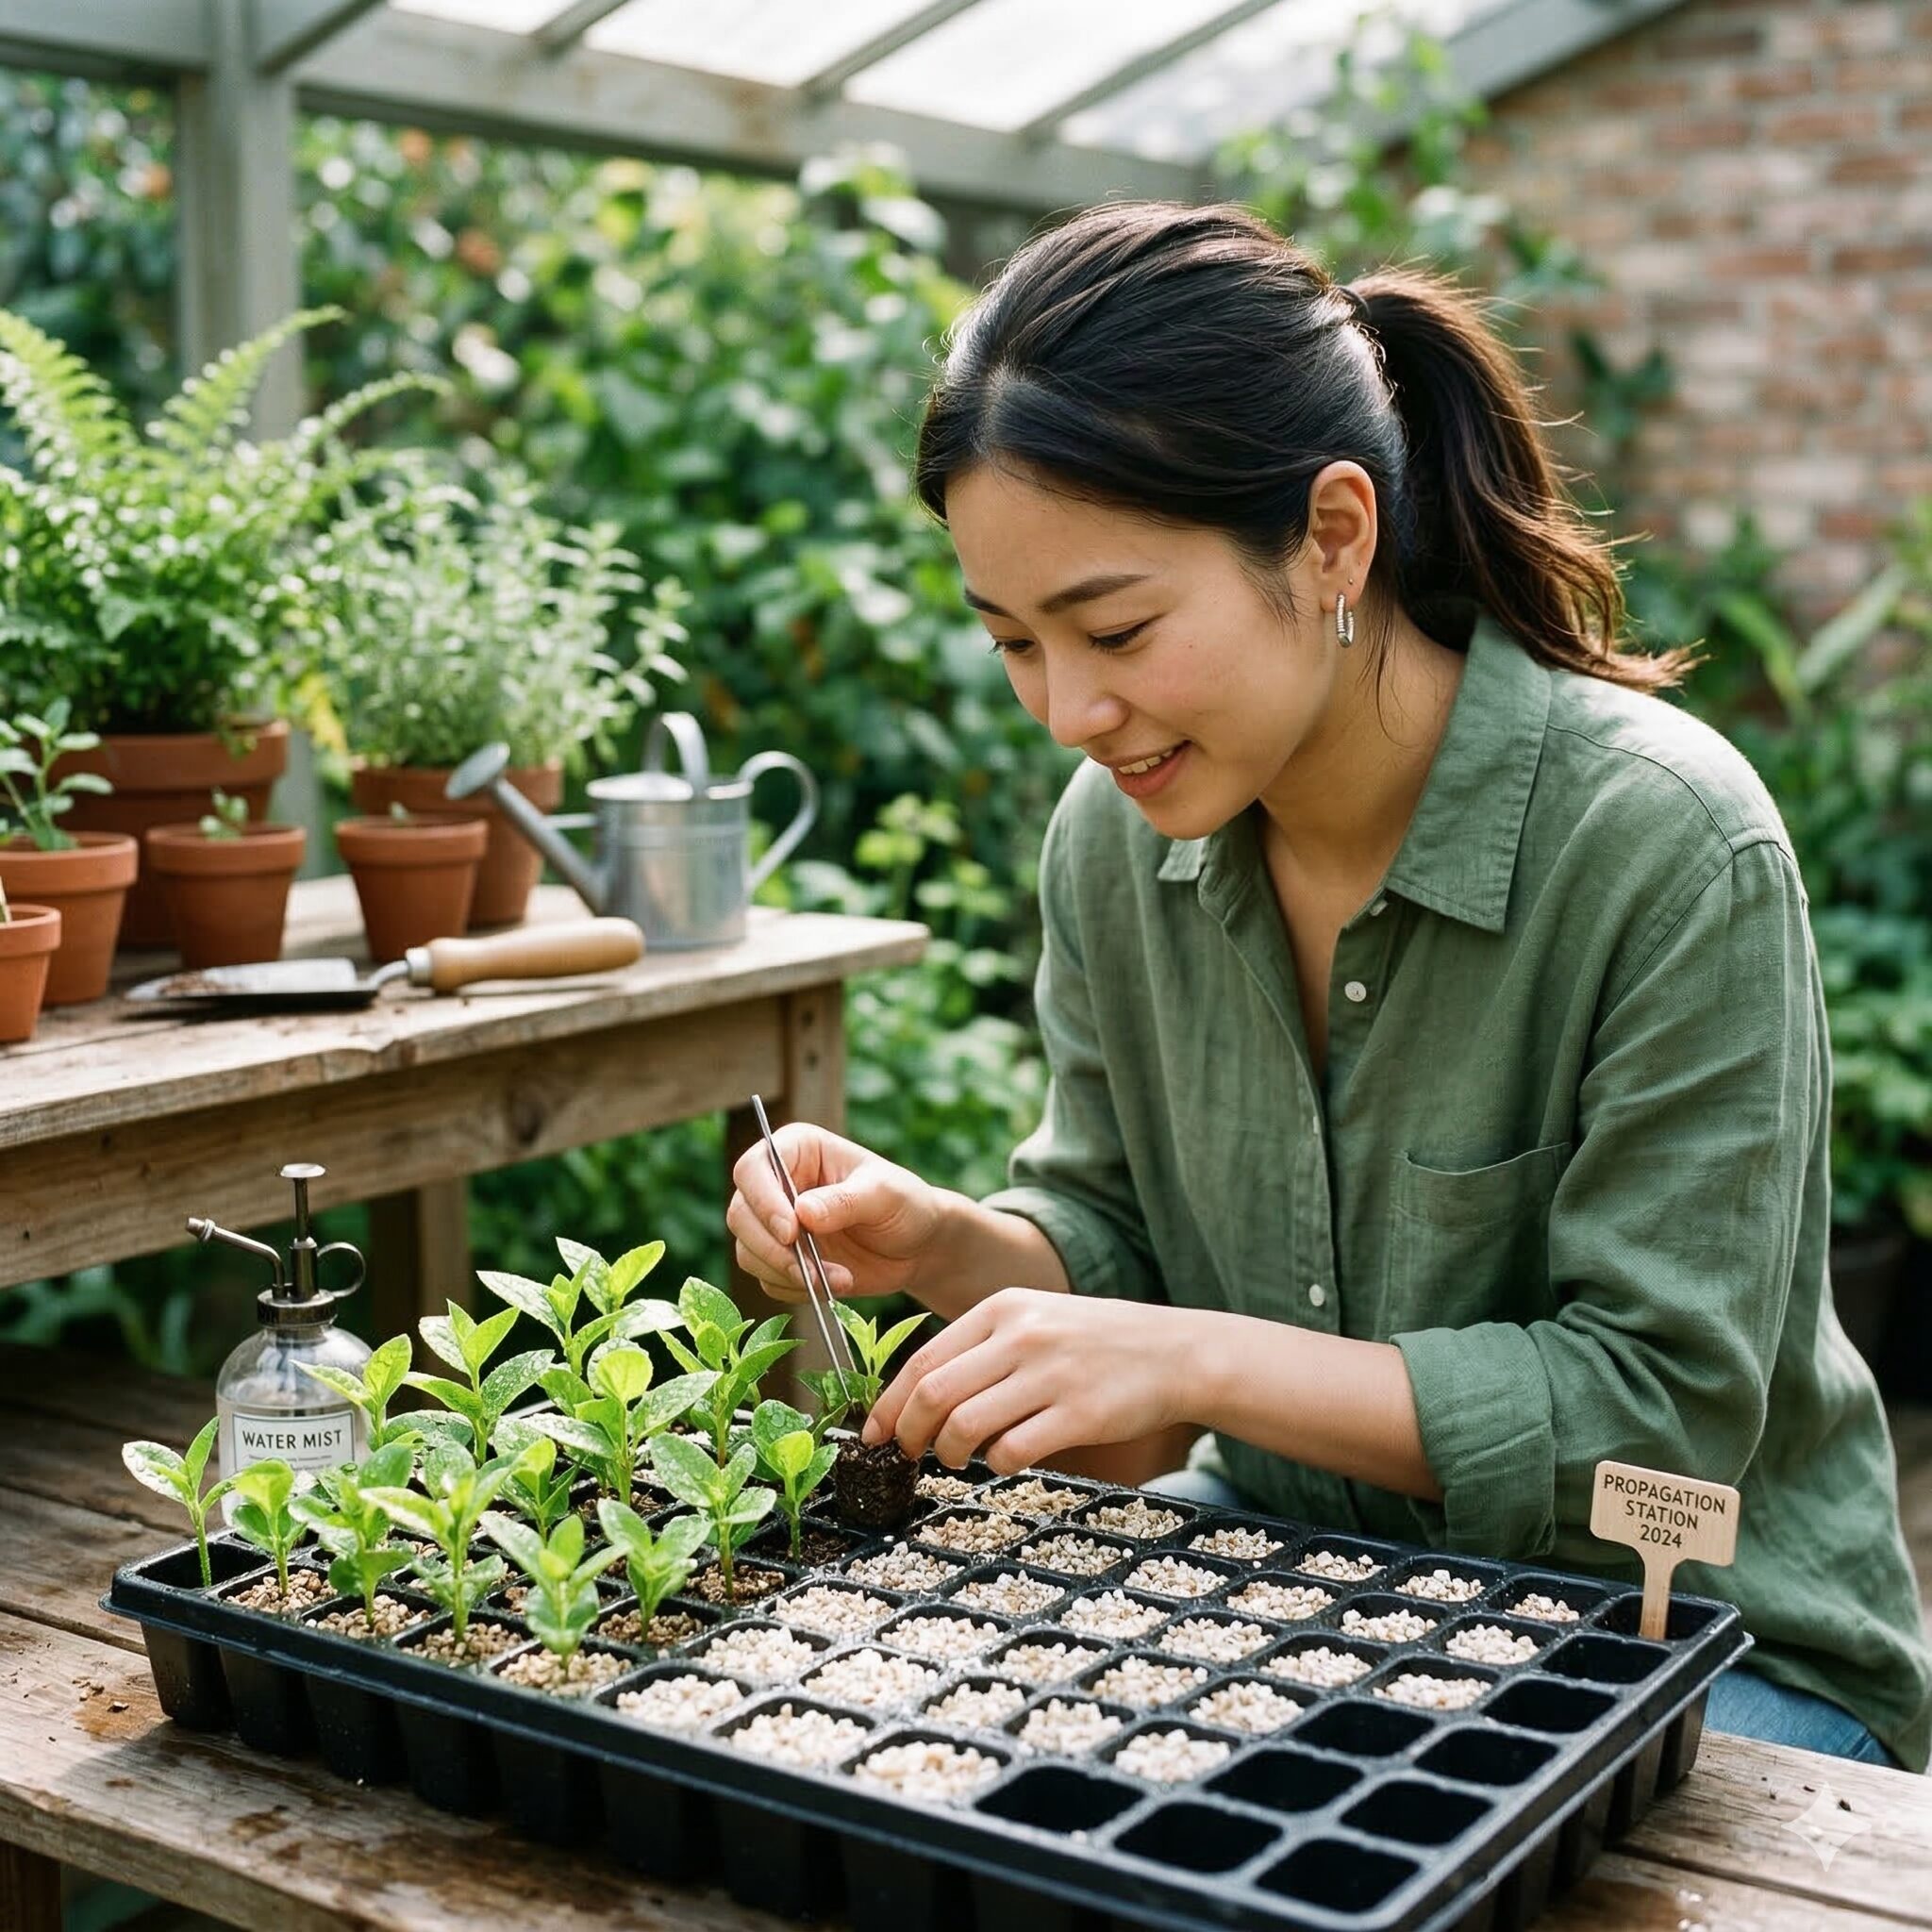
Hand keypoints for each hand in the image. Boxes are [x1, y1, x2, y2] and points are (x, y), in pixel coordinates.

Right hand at [726, 1119, 946, 1303]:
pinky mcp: (781, 1259)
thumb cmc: (905, 1204)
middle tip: (811, 1270)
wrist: (918, 1246)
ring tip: (836, 1280)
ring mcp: (775, 1224)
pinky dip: (795, 1290)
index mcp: (798, 1149)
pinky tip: (832, 1286)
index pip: (753, 1169)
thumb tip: (803, 1212)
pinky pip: (767, 1279)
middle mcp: (777, 1184)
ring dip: (787, 1274)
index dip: (763, 1201)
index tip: (791, 1232)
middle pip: (740, 1214)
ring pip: (747, 1251)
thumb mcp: (884, 1195)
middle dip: (772, 1249)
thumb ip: (845, 1201)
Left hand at [863, 1288, 1190, 1474]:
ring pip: (965, 1425)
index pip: (923, 1360)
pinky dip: (997, 1464)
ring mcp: (1050, 1374)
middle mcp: (1021, 1335)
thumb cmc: (1096, 1343)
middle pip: (933, 1394)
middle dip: (908, 1435)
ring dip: (949, 1454)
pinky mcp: (1078, 1413)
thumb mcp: (1036, 1321)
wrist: (1176, 1352)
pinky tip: (1006, 1460)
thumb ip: (983, 1348)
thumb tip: (920, 1398)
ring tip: (958, 1459)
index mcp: (1002, 1308)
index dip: (889, 1404)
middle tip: (907, 1456)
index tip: (874, 1434)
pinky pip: (1012, 1451)